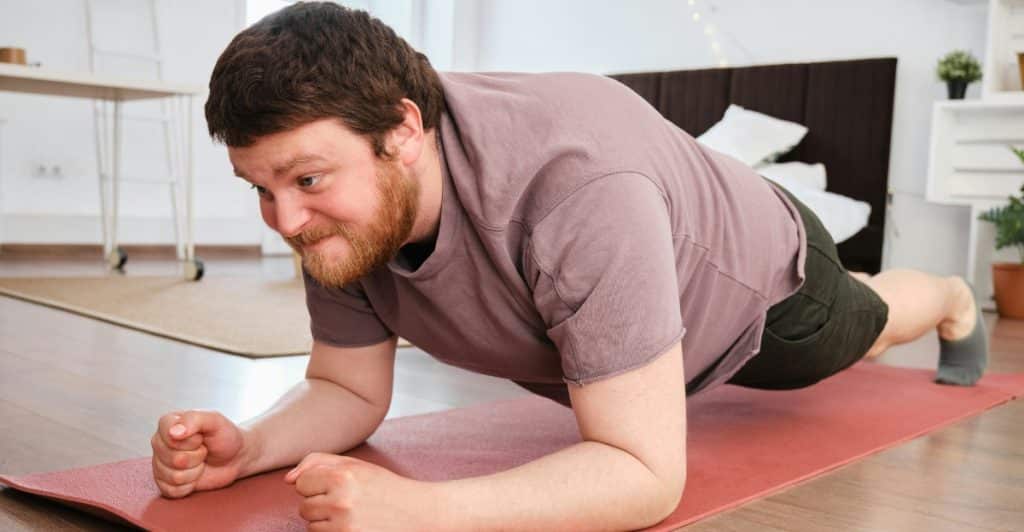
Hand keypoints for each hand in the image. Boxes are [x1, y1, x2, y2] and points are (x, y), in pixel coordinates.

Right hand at [150, 409, 247, 497]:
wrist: (234, 457)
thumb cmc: (224, 436)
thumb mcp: (215, 420)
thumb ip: (194, 419)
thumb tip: (173, 432)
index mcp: (167, 423)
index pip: (170, 436)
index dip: (192, 440)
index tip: (201, 437)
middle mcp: (159, 443)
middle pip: (174, 459)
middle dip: (197, 457)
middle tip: (203, 450)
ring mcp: (159, 464)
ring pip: (174, 477)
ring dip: (195, 472)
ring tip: (200, 461)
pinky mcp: (164, 483)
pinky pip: (172, 491)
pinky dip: (189, 486)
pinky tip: (195, 475)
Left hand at [285, 452, 437, 530]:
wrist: (419, 514)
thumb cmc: (385, 488)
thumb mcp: (357, 466)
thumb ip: (319, 462)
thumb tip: (287, 479)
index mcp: (342, 476)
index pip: (301, 482)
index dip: (318, 484)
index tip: (338, 486)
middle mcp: (341, 501)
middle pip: (304, 506)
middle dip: (322, 504)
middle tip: (349, 502)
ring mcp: (343, 526)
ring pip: (311, 525)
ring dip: (327, 522)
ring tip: (353, 515)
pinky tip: (354, 526)